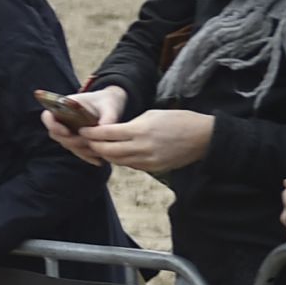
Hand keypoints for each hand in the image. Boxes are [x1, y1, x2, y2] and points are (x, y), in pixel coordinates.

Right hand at [42, 85, 127, 165]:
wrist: (111, 104)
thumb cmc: (108, 101)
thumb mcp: (110, 106)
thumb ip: (108, 118)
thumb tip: (104, 131)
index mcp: (64, 106)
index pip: (48, 116)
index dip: (53, 125)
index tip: (66, 131)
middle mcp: (63, 120)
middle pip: (57, 135)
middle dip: (71, 141)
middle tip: (88, 142)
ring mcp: (69, 131)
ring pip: (67, 145)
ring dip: (80, 150)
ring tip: (98, 151)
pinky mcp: (77, 140)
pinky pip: (77, 151)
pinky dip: (86, 157)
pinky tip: (99, 161)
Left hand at [77, 106, 212, 172]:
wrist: (203, 137)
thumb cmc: (177, 120)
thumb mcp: (151, 115)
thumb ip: (130, 125)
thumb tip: (113, 132)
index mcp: (139, 130)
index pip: (106, 134)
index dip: (91, 133)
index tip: (82, 130)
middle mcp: (141, 147)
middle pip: (108, 151)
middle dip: (94, 146)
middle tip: (86, 141)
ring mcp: (148, 161)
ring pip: (117, 161)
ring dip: (106, 155)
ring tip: (99, 148)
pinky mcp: (154, 169)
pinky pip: (131, 166)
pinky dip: (121, 160)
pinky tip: (117, 154)